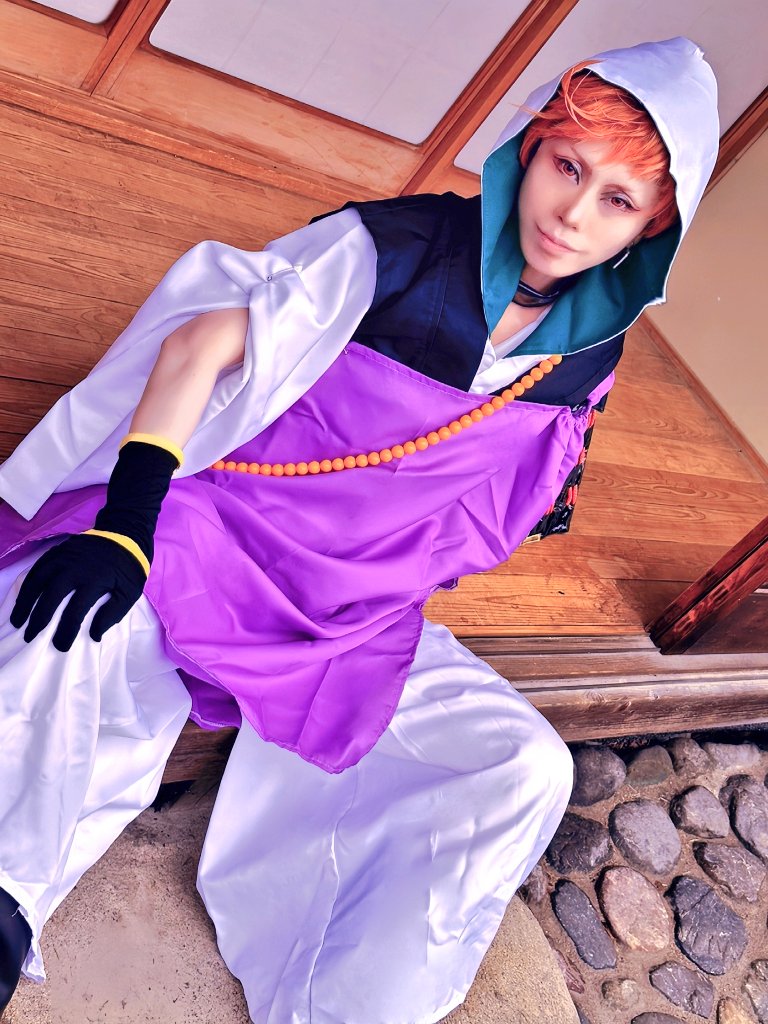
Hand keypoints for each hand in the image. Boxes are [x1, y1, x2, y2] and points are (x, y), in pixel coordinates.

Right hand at [10, 534, 146, 651]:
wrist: (127, 533)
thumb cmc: (129, 568)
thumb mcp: (130, 593)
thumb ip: (112, 614)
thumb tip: (93, 635)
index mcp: (94, 580)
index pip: (75, 612)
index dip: (66, 632)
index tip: (61, 646)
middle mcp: (74, 568)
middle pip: (50, 597)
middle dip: (38, 619)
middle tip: (29, 636)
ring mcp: (64, 557)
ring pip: (37, 580)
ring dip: (25, 602)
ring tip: (17, 620)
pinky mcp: (58, 550)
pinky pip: (37, 568)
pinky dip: (27, 584)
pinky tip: (23, 597)